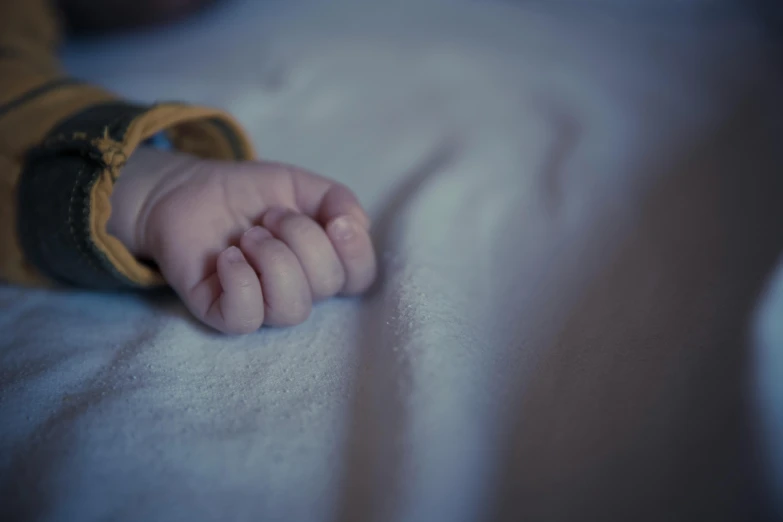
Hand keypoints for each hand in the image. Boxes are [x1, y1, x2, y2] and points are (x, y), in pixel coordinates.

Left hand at [108, 148, 375, 333]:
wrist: (189, 191)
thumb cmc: (248, 194)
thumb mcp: (298, 184)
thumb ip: (336, 199)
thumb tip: (355, 224)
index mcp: (323, 263)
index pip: (360, 278)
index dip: (355, 252)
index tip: (334, 220)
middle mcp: (298, 289)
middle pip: (327, 285)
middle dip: (302, 238)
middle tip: (270, 216)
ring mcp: (261, 306)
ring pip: (292, 308)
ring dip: (274, 259)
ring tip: (249, 235)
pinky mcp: (221, 313)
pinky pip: (246, 318)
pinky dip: (241, 281)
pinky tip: (228, 256)